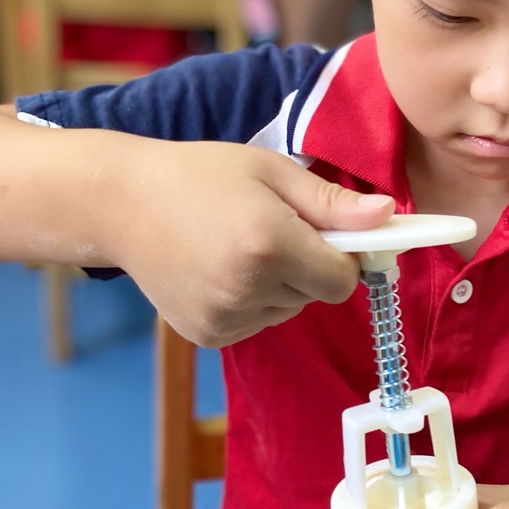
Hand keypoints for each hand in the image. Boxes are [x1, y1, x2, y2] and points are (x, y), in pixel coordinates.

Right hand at [113, 138, 393, 345]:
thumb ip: (332, 202)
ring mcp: (224, 317)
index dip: (340, 257)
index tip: (322, 233)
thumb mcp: (271, 173)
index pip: (342, 280)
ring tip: (237, 247)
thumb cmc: (200, 175)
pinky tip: (218, 269)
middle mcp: (248, 288)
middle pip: (317, 297)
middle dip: (307, 267)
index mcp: (270, 244)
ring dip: (280, 287)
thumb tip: (388, 216)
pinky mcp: (207, 335)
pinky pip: (256, 323)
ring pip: (287, 311)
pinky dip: (251, 302)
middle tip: (268, 229)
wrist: (119, 203)